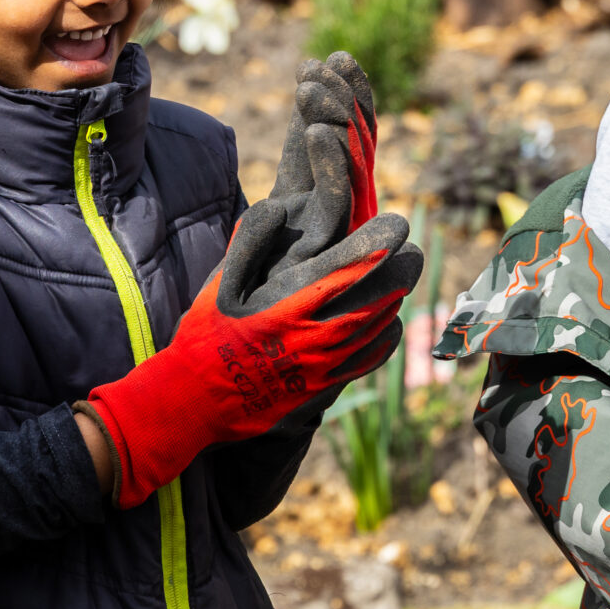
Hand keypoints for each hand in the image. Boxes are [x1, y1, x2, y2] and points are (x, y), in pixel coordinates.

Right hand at [237, 53, 400, 443]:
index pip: (346, 270)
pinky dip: (384, 338)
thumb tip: (277, 206)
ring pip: (375, 329)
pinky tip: (387, 322)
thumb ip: (248, 243)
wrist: (195, 402)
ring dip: (394, 301)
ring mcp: (321, 367)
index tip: (399, 224)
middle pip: (374, 299)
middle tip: (414, 251)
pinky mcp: (322, 388)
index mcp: (287, 307)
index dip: (379, 245)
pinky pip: (367, 361)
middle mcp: (311, 338)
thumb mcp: (218, 284)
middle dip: (400, 272)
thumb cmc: (204, 336)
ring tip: (404, 277)